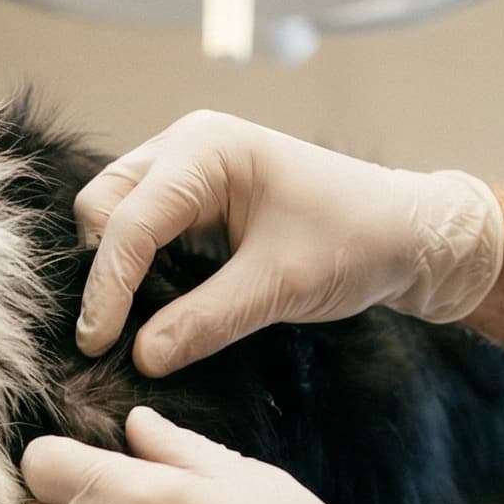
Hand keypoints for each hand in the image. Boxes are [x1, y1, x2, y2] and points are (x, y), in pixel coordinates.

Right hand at [74, 111, 503, 375]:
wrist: (406, 233)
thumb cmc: (355, 241)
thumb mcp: (279, 287)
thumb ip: (205, 321)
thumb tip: (141, 357)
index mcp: (206, 149)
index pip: (129, 222)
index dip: (107, 288)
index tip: (97, 346)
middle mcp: (187, 146)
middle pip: (102, 206)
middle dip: (103, 268)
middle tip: (114, 336)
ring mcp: (186, 167)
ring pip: (113, 215)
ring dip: (117, 267)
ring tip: (133, 322)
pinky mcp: (193, 196)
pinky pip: (141, 227)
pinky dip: (137, 266)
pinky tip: (153, 305)